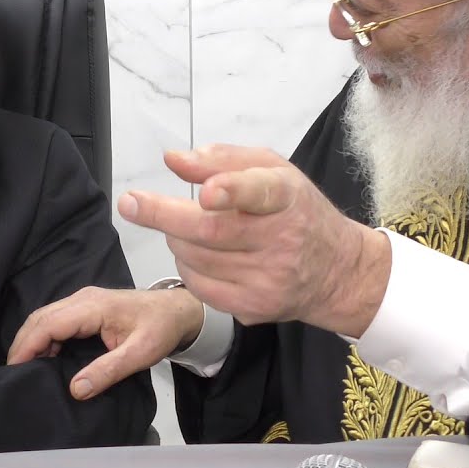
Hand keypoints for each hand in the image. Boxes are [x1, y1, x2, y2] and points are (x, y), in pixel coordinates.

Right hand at [8, 286, 203, 399]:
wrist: (177, 311)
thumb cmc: (161, 329)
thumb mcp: (140, 354)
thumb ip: (109, 371)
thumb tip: (77, 389)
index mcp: (94, 307)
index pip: (49, 323)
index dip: (28, 345)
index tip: (15, 369)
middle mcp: (83, 299)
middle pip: (41, 317)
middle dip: (23, 343)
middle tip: (13, 373)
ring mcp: (83, 301)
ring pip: (46, 317)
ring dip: (32, 340)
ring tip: (25, 369)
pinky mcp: (86, 307)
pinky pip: (56, 319)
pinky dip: (44, 337)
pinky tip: (44, 358)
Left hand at [120, 145, 391, 336]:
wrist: (337, 271)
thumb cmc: (297, 211)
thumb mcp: (273, 170)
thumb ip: (223, 159)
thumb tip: (174, 159)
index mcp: (287, 197)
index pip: (260, 193)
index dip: (232, 191)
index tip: (207, 192)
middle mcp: (281, 241)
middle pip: (212, 231)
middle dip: (163, 216)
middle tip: (130, 203)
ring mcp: (268, 279)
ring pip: (197, 258)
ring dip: (175, 239)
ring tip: (183, 227)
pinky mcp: (254, 308)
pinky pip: (199, 287)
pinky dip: (186, 266)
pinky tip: (197, 253)